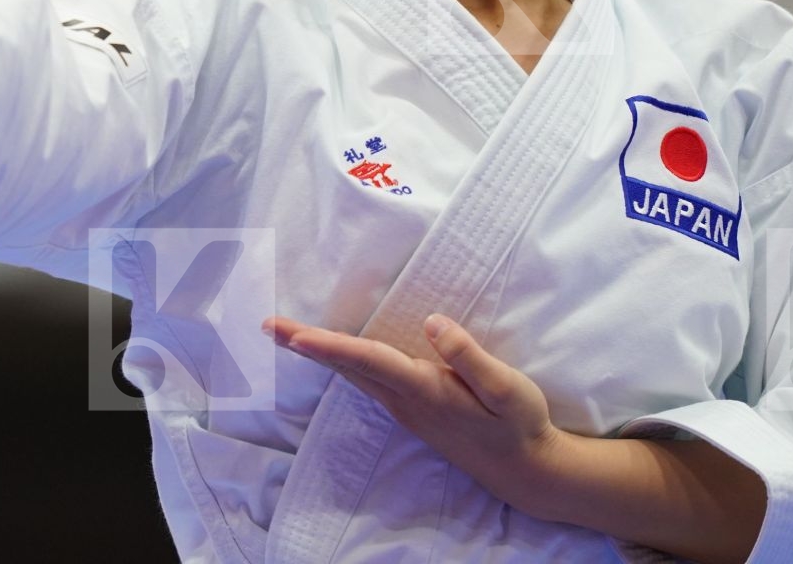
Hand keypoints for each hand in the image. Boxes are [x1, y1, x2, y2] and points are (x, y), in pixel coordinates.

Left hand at [262, 312, 569, 516]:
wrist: (525, 470)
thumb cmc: (518, 425)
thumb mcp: (506, 389)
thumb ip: (468, 357)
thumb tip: (432, 323)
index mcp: (426, 390)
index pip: (368, 361)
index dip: (330, 346)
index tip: (293, 335)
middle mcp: (406, 401)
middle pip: (347, 367)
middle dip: (306, 345)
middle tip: (267, 324)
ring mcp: (405, 408)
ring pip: (354, 374)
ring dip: (320, 352)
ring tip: (287, 333)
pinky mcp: (412, 409)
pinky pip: (367, 379)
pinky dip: (342, 361)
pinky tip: (334, 352)